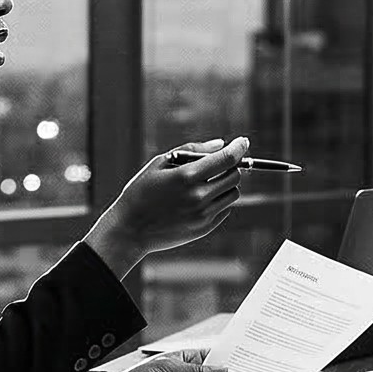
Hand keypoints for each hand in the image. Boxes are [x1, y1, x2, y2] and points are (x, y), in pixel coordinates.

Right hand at [83, 138, 247, 274]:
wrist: (129, 229)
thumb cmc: (141, 191)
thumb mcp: (160, 163)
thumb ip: (192, 151)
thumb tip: (220, 144)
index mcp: (186, 176)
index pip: (227, 159)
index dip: (239, 147)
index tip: (242, 141)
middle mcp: (198, 197)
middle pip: (235, 176)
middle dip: (231, 166)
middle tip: (218, 165)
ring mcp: (203, 215)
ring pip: (233, 194)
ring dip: (226, 184)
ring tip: (206, 183)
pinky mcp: (204, 228)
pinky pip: (224, 210)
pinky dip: (218, 201)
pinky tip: (199, 199)